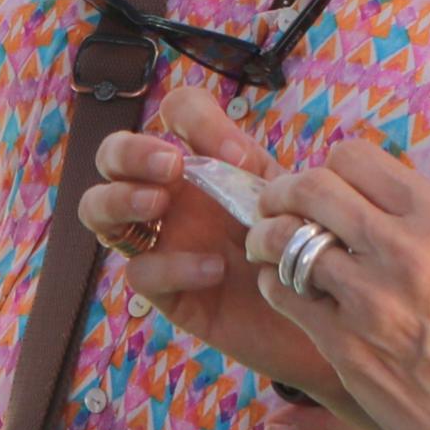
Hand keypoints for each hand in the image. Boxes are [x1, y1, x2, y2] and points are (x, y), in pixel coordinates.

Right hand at [82, 85, 366, 429]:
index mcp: (208, 162)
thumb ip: (264, 175)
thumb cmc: (312, 248)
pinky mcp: (166, 292)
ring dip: (120, 198)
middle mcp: (174, 196)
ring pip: (99, 209)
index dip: (192, 119)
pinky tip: (213, 270)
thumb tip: (234, 156)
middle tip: (170, 166)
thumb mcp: (294, 202)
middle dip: (130, 151)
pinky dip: (171, 265)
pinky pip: (139, 272)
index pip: (176, 114)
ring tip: (158, 204)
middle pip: (114, 154)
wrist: (330, 315)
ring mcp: (163, 241)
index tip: (233, 154)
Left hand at [245, 137, 429, 429]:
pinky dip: (274, 286)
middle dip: (283, 194)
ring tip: (269, 249)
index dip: (327, 171)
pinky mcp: (345, 343)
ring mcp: (372, 297)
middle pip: (309, 186)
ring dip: (267, 240)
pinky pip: (281, 292)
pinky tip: (288, 292)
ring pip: (284, 239)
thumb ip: (420, 224)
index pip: (354, 156)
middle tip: (276, 208)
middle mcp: (408, 248)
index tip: (322, 191)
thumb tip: (359, 197)